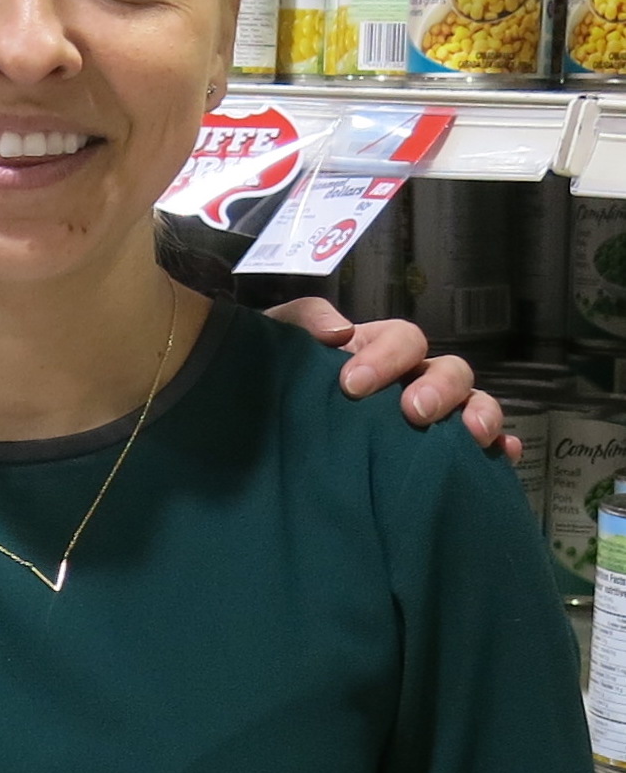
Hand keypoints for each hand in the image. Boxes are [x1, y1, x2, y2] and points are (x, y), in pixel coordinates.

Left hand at [264, 298, 511, 460]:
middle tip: (414, 411)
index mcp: (379, 348)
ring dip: (479, 413)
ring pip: (473, 402)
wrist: (268, 427)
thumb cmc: (282, 374)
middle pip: (448, 370)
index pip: (403, 339)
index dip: (386, 357)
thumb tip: (340, 332)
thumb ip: (304, 319)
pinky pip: (484, 444)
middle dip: (439, 388)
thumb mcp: (281, 337)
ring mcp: (432, 413)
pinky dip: (500, 445)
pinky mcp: (439, 450)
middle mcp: (413, 378)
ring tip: (472, 434)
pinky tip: (504, 453)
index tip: (352, 385)